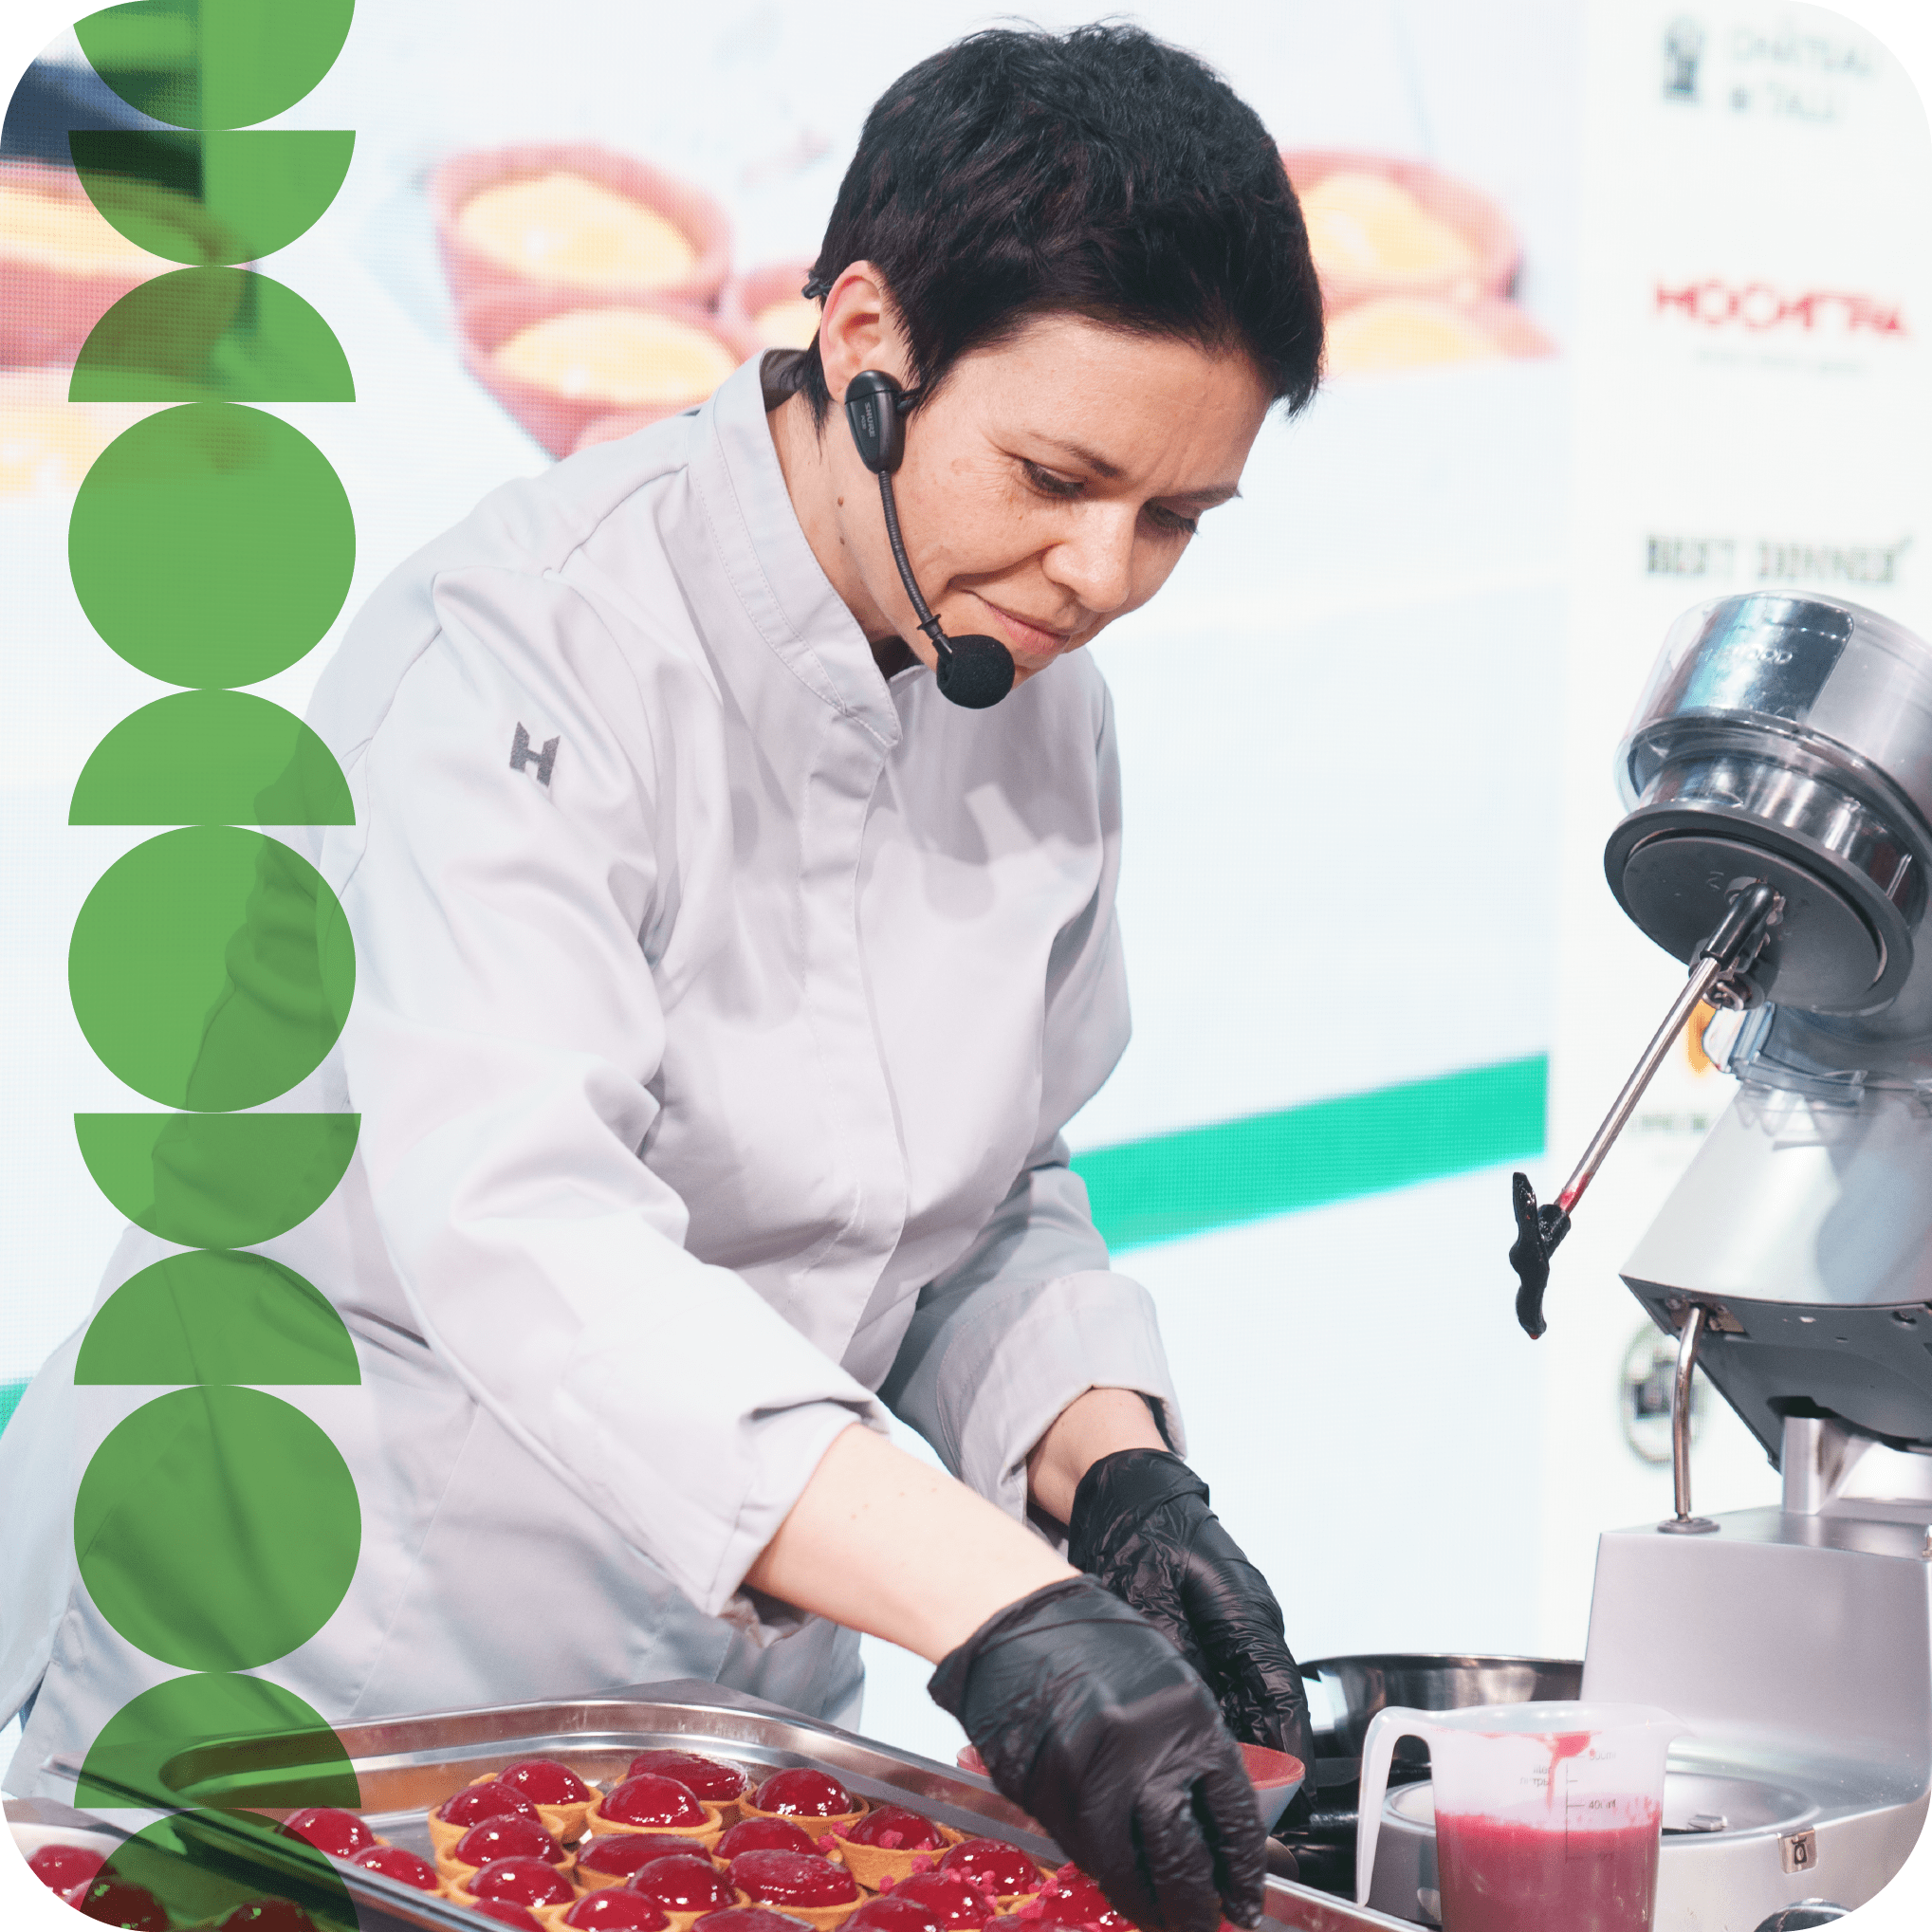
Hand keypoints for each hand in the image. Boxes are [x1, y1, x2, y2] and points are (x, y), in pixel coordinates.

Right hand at [929, 1576, 1264, 1931]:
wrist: (1017, 1620)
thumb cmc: (1093, 1641)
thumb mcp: (1165, 1682)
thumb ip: (1188, 1746)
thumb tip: (1209, 1820)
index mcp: (1187, 1718)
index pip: (1233, 1814)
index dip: (1244, 1868)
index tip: (1247, 1898)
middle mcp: (1144, 1752)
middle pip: (1185, 1857)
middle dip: (1199, 1904)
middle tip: (1208, 1923)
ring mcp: (1091, 1777)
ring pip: (1132, 1872)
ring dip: (1152, 1907)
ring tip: (1165, 1921)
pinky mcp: (1048, 1796)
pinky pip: (1087, 1855)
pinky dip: (1110, 1878)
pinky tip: (1122, 1886)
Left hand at [1067, 1450, 1315, 1792]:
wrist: (1130, 1492)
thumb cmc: (1142, 1529)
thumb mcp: (1147, 1591)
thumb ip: (1168, 1650)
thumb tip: (1181, 1706)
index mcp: (1245, 1611)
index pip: (1278, 1693)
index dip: (1287, 1748)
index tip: (1292, 1793)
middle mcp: (1250, 1623)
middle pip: (1268, 1707)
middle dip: (1264, 1760)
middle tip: (1248, 1809)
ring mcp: (1236, 1629)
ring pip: (1248, 1702)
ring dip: (1240, 1743)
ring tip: (1221, 1792)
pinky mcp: (1217, 1634)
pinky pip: (1227, 1688)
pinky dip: (1218, 1720)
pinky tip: (1194, 1750)